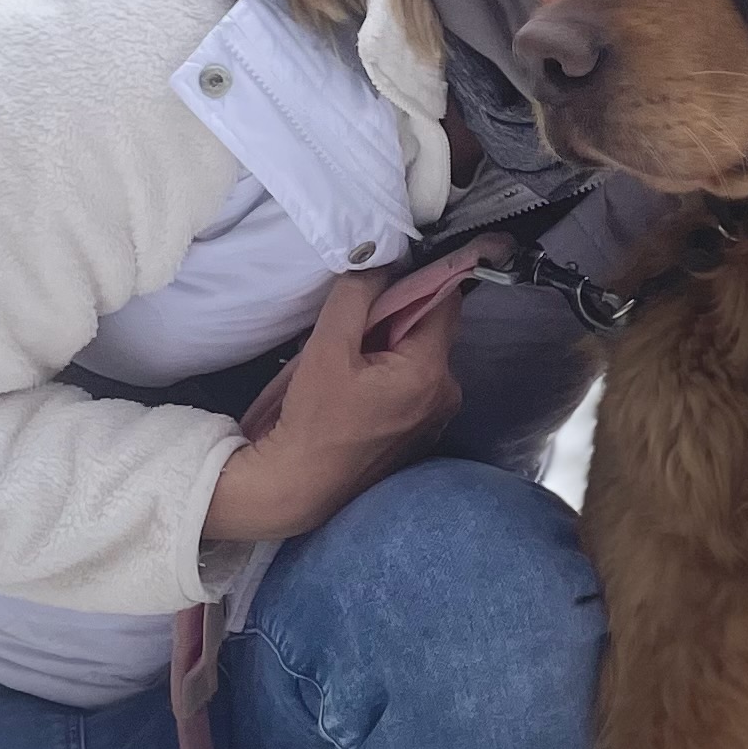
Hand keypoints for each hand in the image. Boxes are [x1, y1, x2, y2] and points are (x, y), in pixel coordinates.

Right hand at [201, 268, 464, 547]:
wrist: (301, 487)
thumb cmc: (313, 422)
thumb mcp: (327, 347)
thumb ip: (356, 295)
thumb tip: (378, 261)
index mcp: (430, 371)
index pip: (443, 301)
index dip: (414, 282)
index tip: (385, 279)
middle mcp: (446, 395)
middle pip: (430, 331)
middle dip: (395, 321)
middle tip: (352, 332)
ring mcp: (436, 419)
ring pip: (420, 359)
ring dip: (391, 351)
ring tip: (349, 366)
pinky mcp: (421, 435)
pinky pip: (414, 388)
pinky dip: (391, 379)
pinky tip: (356, 393)